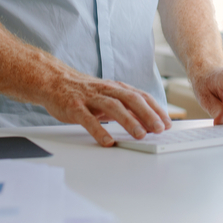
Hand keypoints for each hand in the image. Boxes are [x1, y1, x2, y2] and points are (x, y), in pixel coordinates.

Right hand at [40, 70, 172, 146]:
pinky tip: (107, 141)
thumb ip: (126, 108)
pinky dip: (99, 130)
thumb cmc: (84, 92)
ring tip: (140, 135)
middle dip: (147, 114)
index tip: (167, 123)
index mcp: (116, 88)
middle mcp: (106, 90)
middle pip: (131, 99)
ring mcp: (90, 98)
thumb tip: (147, 123)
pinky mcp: (74, 107)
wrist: (54, 81)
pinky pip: (88, 119)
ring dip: (129, 121)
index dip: (156, 109)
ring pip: (113, 107)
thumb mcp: (108, 98)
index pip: (141, 96)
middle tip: (159, 129)